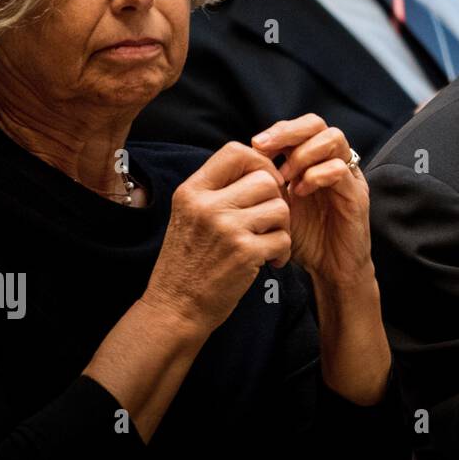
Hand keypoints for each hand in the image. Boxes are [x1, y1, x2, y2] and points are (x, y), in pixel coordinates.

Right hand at [144, 142, 291, 334]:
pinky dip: (283, 252)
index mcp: (192, 191)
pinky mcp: (244, 252)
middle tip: (269, 220)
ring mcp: (226, 228)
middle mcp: (207, 205)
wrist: (175, 308)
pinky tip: (270, 262)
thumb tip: (260, 165)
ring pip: (280, 207)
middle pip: (265, 179)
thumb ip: (217, 190)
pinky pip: (283, 238)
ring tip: (268, 242)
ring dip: (282, 227)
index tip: (264, 183)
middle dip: (276, 199)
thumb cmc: (188, 261)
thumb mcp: (189, 215)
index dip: (259, 162)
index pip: (235, 150)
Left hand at [251, 115, 372, 289]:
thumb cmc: (303, 238)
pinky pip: (341, 170)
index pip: (300, 126)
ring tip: (284, 174)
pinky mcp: (357, 195)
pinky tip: (300, 191)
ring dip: (303, 153)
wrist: (330, 270)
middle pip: (317, 123)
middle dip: (288, 132)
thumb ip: (267, 182)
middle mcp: (335, 162)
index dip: (278, 130)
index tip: (254, 145)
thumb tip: (239, 161)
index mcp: (316, 161)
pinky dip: (317, 175)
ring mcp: (349, 176)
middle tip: (263, 147)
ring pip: (333, 139)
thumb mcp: (278, 205)